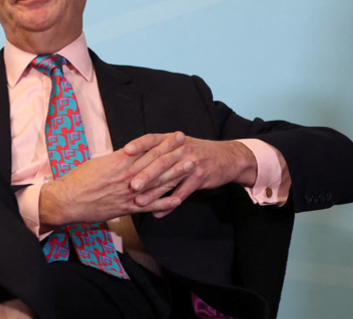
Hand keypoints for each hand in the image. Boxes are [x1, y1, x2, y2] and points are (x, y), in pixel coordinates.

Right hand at [39, 132, 191, 228]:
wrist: (68, 199)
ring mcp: (130, 192)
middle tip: (190, 146)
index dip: (164, 143)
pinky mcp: (128, 208)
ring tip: (191, 166)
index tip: (176, 136)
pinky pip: (151, 205)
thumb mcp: (97, 163)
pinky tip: (178, 199)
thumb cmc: (78, 179)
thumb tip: (128, 156)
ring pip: (158, 182)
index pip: (147, 149)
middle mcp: (128, 176)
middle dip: (175, 153)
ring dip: (177, 174)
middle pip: (156, 162)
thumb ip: (116, 160)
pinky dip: (165, 202)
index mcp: (119, 162)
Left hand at [126, 133, 257, 217]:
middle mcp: (181, 150)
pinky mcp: (200, 178)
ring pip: (170, 179)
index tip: (125, 150)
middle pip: (160, 161)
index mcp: (172, 140)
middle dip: (144, 174)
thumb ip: (158, 148)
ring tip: (140, 203)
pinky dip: (170, 205)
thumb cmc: (195, 151)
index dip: (139, 144)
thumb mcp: (178, 144)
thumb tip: (129, 155)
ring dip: (154, 193)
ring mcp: (191, 164)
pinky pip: (183, 193)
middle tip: (131, 185)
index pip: (153, 139)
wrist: (227, 157)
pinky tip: (158, 214)